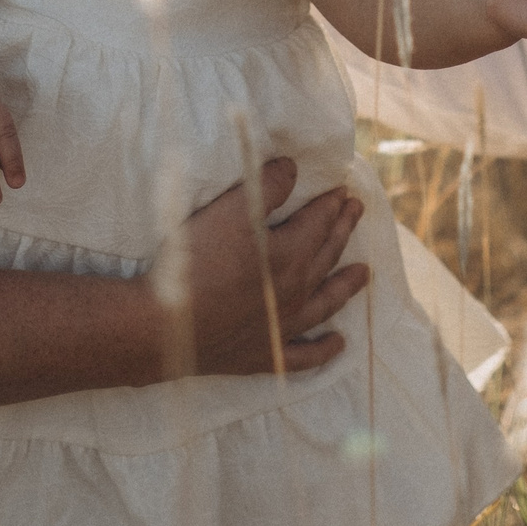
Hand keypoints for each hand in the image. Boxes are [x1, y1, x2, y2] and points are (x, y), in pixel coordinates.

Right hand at [169, 158, 371, 376]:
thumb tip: (293, 168)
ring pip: (325, 304)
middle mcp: (294, 292)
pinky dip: (324, 351)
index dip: (331, 204)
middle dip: (343, 230)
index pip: (319, 223)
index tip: (343, 191)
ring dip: (346, 286)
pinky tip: (338, 345)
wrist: (162, 323)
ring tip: (364, 273)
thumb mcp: (230, 210)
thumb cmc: (194, 260)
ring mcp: (282, 328)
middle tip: (357, 211)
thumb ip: (266, 185)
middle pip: (326, 256)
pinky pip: (304, 357)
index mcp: (290, 255)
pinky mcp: (263, 356)